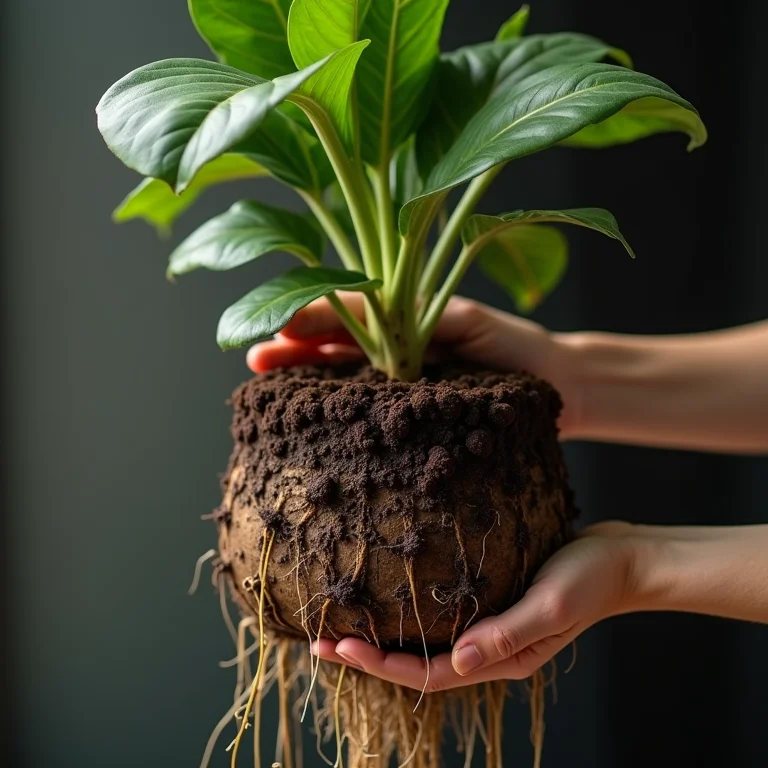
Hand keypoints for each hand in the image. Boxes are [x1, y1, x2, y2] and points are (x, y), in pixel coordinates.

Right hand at [247, 294, 583, 437]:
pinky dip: (335, 404)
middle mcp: (399, 346)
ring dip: (304, 373)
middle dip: (292, 346)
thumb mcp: (465, 319)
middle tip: (253, 359)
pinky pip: (368, 404)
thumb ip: (416, 314)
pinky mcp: (414, 411)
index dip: (311, 313)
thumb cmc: (518, 346)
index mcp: (408, 314)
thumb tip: (361, 313)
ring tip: (266, 382)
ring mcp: (404, 379)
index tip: (278, 325)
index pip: (349, 307)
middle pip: (335, 339)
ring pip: (344, 370)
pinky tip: (308, 410)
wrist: (559, 389)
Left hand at [310, 522, 649, 691]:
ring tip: (345, 623)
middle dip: (369, 657)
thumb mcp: (550, 605)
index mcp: (502, 658)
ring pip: (427, 642)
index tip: (338, 649)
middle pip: (419, 663)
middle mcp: (490, 649)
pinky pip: (444, 616)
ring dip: (385, 637)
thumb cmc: (588, 578)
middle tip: (321, 642)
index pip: (428, 674)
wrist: (620, 557)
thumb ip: (506, 634)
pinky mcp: (493, 602)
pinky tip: (393, 594)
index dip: (380, 665)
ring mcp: (491, 627)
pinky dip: (412, 613)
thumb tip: (456, 662)